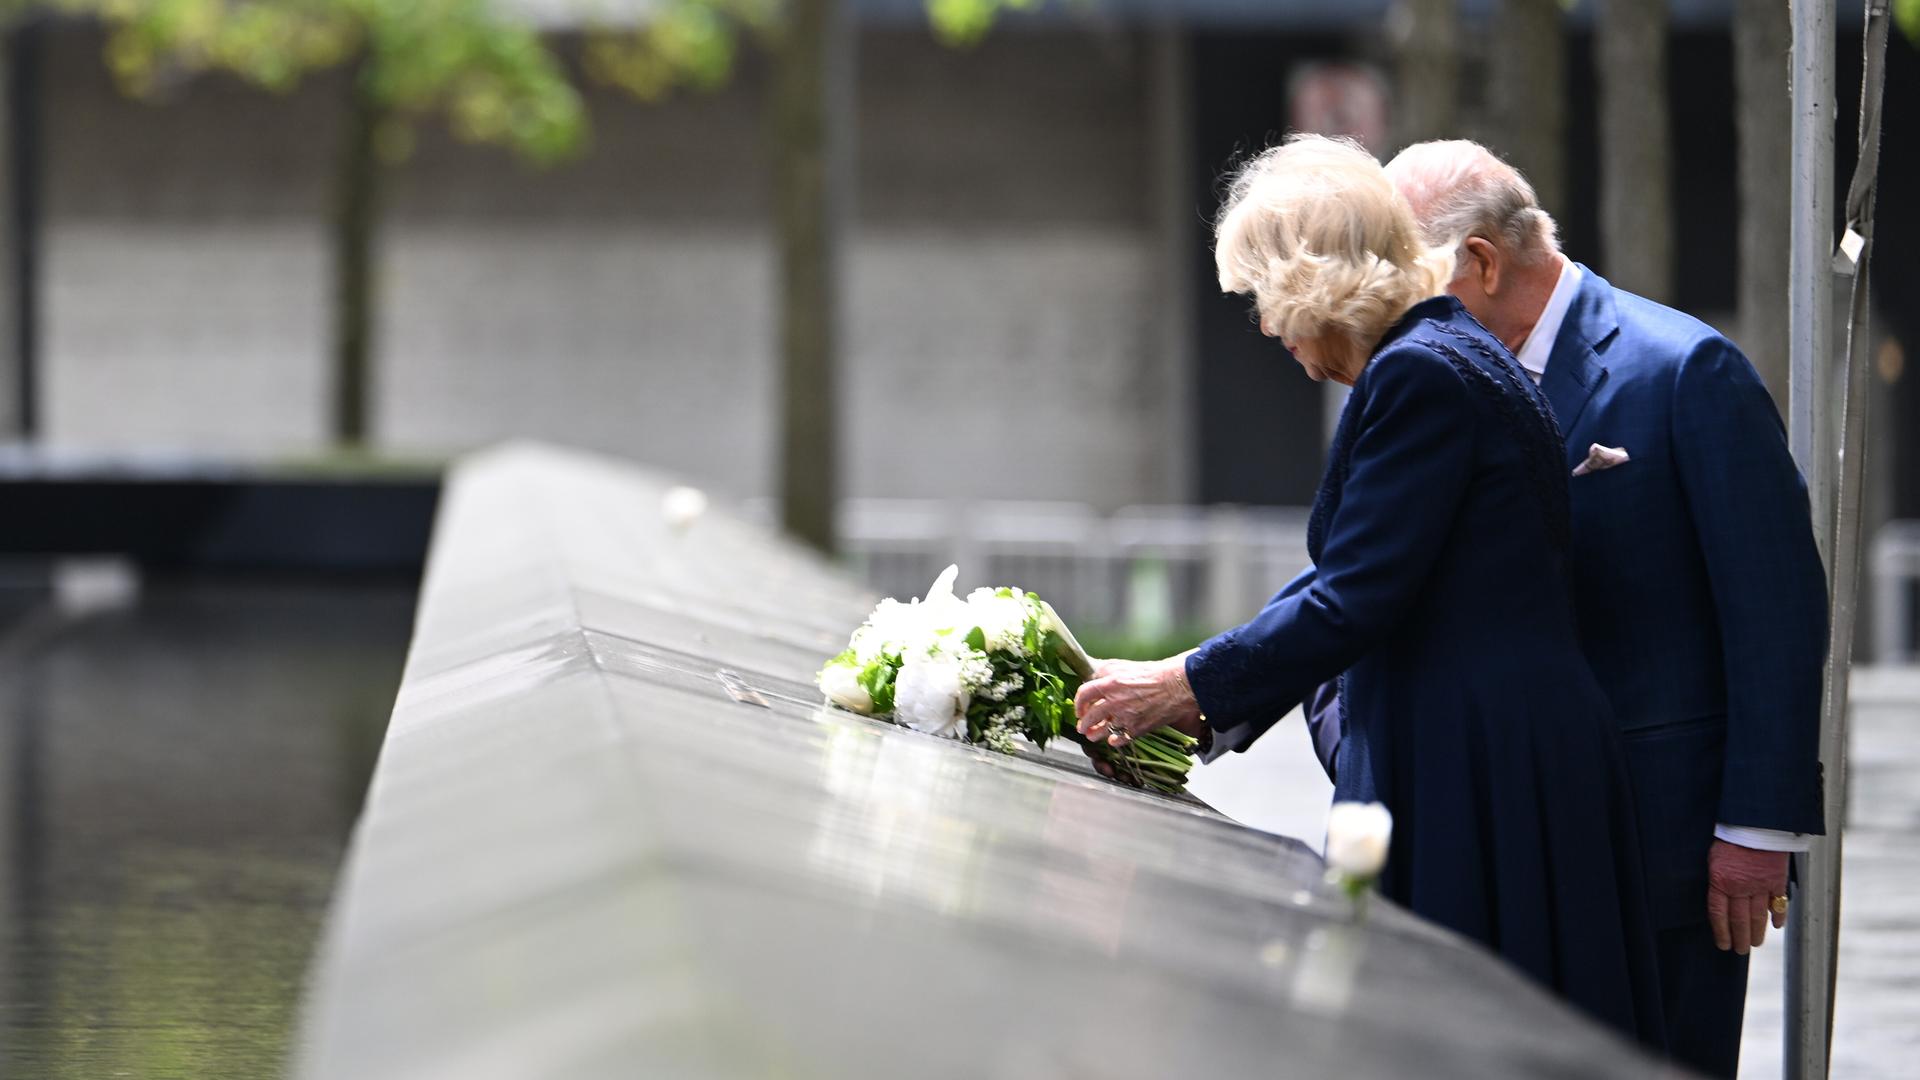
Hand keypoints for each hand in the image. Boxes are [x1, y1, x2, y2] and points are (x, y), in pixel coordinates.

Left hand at [1073, 654, 1204, 747]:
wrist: (1176, 686)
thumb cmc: (1152, 673)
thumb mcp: (1123, 665)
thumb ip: (1104, 671)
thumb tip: (1090, 675)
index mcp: (1110, 683)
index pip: (1084, 694)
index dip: (1078, 703)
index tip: (1079, 708)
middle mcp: (1115, 701)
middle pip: (1090, 716)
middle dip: (1083, 723)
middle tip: (1082, 726)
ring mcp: (1126, 716)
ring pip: (1102, 731)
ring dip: (1094, 735)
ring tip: (1092, 736)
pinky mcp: (1137, 728)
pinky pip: (1120, 739)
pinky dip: (1114, 741)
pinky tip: (1112, 740)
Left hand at [1706, 840, 1789, 954]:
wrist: (1754, 822)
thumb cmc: (1729, 838)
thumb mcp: (1714, 858)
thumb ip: (1717, 880)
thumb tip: (1719, 900)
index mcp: (1720, 880)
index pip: (1718, 913)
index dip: (1721, 931)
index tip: (1723, 945)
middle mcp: (1740, 886)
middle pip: (1739, 919)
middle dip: (1739, 938)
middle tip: (1739, 951)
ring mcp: (1760, 884)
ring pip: (1758, 916)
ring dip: (1757, 932)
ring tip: (1754, 944)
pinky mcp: (1776, 879)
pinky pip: (1778, 903)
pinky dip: (1778, 916)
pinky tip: (1777, 926)